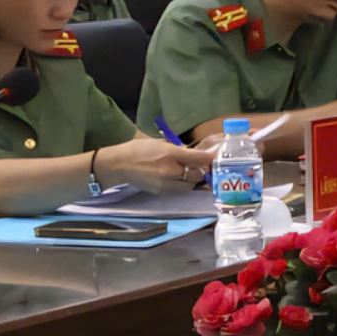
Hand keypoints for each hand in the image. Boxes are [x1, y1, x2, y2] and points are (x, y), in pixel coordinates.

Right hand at [97, 137, 214, 194]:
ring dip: (193, 180)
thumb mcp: (161, 143)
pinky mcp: (161, 192)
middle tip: (203, 166)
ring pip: (189, 185)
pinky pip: (179, 190)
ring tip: (190, 173)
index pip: (197, 158)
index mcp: (170, 154)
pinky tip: (180, 178)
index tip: (218, 158)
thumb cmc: (139, 150)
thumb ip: (180, 150)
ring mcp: (165, 184)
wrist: (118, 165)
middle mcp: (169, 170)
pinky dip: (183, 185)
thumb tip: (196, 155)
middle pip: (196, 175)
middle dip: (201, 171)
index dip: (210, 159)